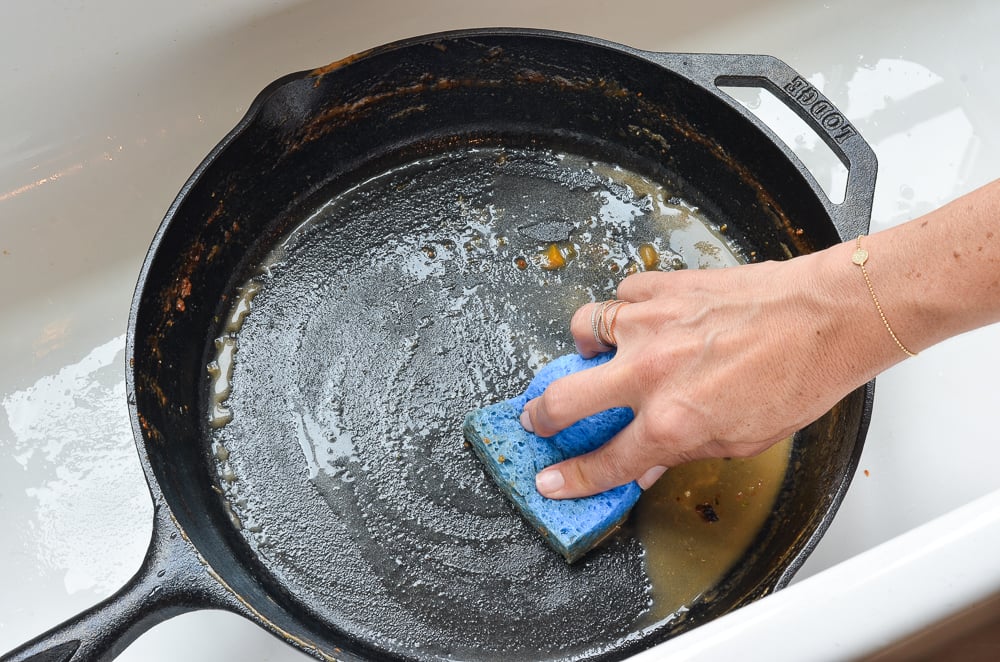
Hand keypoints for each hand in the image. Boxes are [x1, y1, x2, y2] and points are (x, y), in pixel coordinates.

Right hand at [520, 251, 886, 498]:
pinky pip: (621, 295)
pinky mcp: (664, 288)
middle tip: (537, 420)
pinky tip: (640, 319)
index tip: (550, 480)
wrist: (827, 316)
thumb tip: (648, 461)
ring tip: (594, 353)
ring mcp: (650, 325)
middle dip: (540, 418)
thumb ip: (684, 450)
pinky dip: (623, 309)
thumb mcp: (741, 440)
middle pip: (564, 401)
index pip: (604, 461)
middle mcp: (650, 374)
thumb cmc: (798, 377)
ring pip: (582, 330)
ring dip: (581, 348)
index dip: (570, 478)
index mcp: (672, 422)